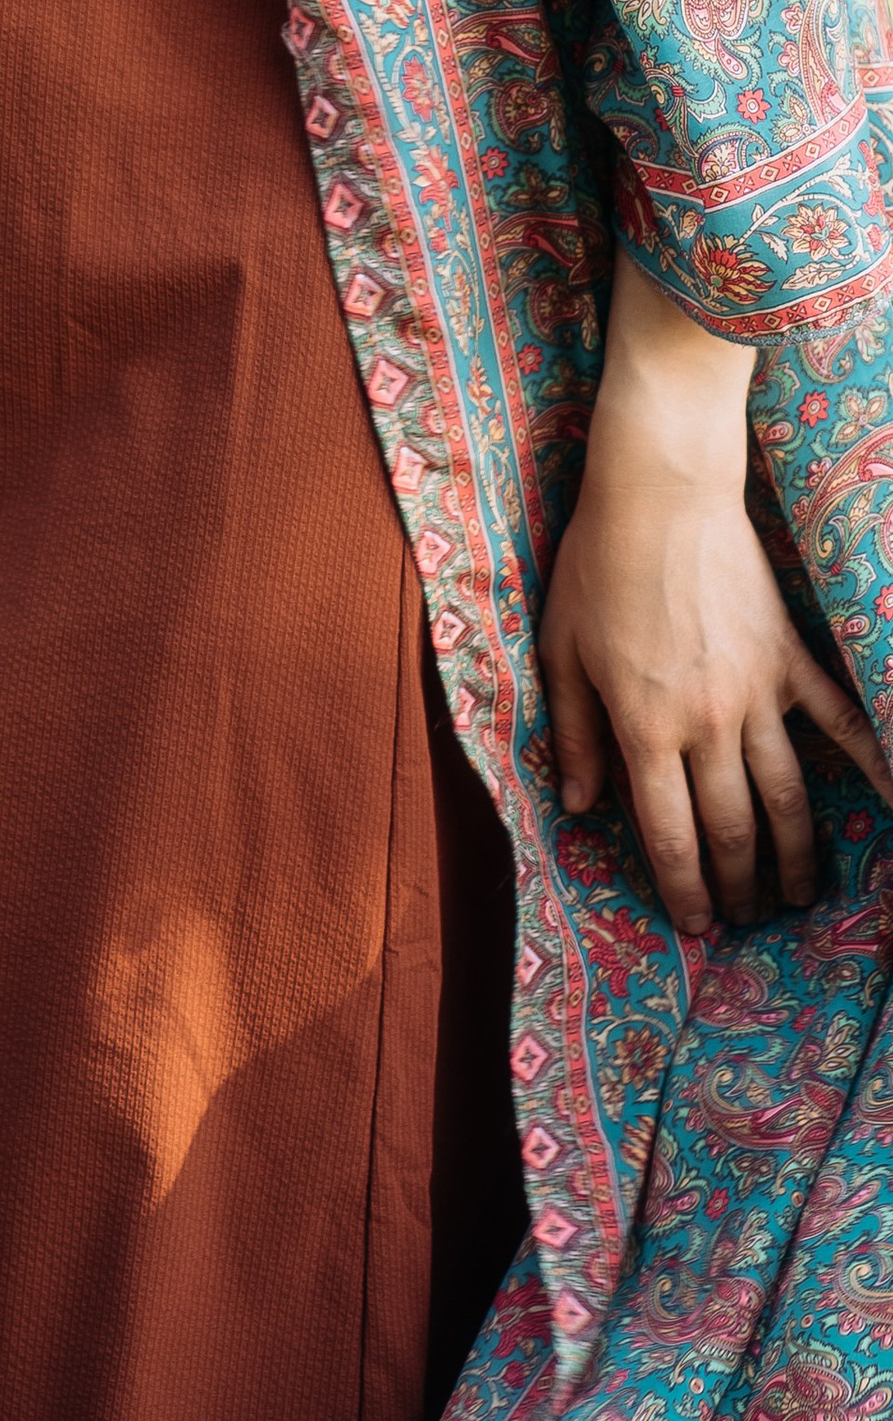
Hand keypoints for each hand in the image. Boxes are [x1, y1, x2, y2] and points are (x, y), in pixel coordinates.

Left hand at [540, 252, 892, 930]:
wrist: (659, 494)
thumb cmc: (597, 567)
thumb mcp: (560, 651)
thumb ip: (571, 733)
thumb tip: (577, 805)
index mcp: (643, 726)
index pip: (666, 832)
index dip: (682, 887)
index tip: (695, 925)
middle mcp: (706, 722)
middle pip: (731, 827)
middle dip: (738, 884)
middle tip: (746, 921)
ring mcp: (757, 693)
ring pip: (786, 795)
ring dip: (796, 854)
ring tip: (800, 895)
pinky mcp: (790, 659)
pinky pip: (839, 722)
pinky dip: (869, 765)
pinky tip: (889, 802)